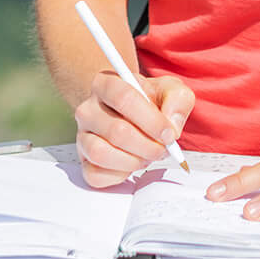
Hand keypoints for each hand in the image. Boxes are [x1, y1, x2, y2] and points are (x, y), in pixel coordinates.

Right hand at [74, 71, 195, 187]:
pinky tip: (132, 163)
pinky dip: (120, 175)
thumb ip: (177, 100)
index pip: (124, 97)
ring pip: (101, 153)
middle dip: (148, 145)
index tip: (169, 133)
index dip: (151, 120)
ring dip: (133, 161)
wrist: (135, 116)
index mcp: (106, 83)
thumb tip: (171, 125)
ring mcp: (82, 136)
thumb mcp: (171, 91)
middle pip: (116, 130)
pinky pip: (96, 175)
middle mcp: (87, 109)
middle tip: (163, 149)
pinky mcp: (83, 161)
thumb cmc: (150, 101)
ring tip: (147, 156)